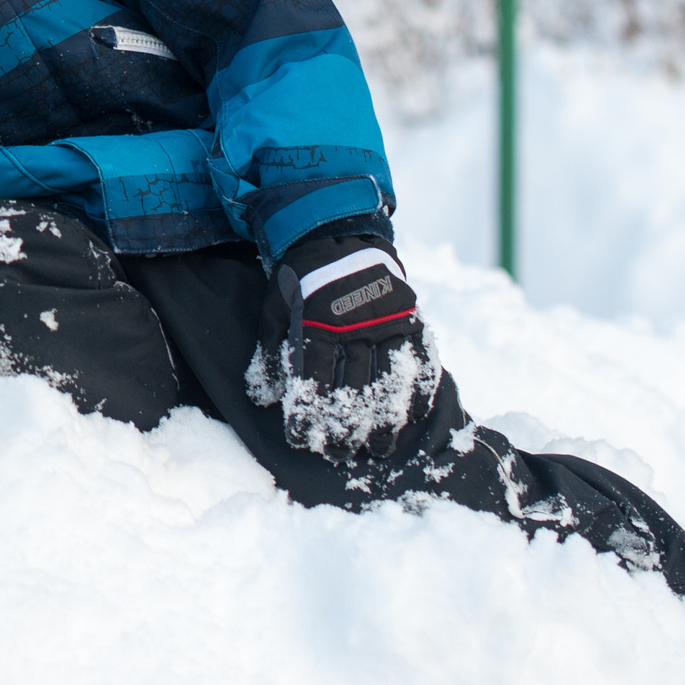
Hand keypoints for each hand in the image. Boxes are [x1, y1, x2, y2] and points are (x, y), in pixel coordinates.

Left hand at [254, 234, 435, 462]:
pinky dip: (418, 392)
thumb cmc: (298, 278)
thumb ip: (270, 353)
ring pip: (391, 381)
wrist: (336, 232)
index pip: (313, 378)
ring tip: (377, 449)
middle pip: (353, 387)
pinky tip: (410, 417)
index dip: (308, 413)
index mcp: (318, 320)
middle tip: (339, 452)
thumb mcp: (274, 309)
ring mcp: (389, 320)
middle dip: (345, 426)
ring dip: (385, 420)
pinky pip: (422, 361)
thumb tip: (263, 398)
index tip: (303, 439)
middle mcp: (356, 322)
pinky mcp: (412, 317)